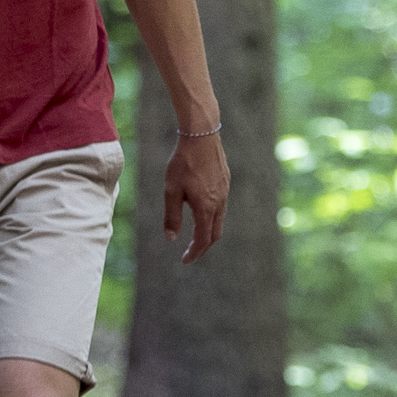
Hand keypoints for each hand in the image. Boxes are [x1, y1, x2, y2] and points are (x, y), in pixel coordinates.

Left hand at [163, 130, 227, 260]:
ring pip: (219, 220)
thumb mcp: (171, 190)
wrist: (202, 135)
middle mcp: (219, 203)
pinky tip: (201, 210)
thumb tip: (171, 238)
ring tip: (194, 234)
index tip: (185, 260)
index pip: (203, 239)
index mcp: (206, 208)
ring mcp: (224, 192)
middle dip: (203, 246)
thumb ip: (172, 216)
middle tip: (190, 252)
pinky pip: (221, 206)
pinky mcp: (225, 182)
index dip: (194, 253)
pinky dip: (211, 217)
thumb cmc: (183, 162)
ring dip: (207, 231)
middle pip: (214, 234)